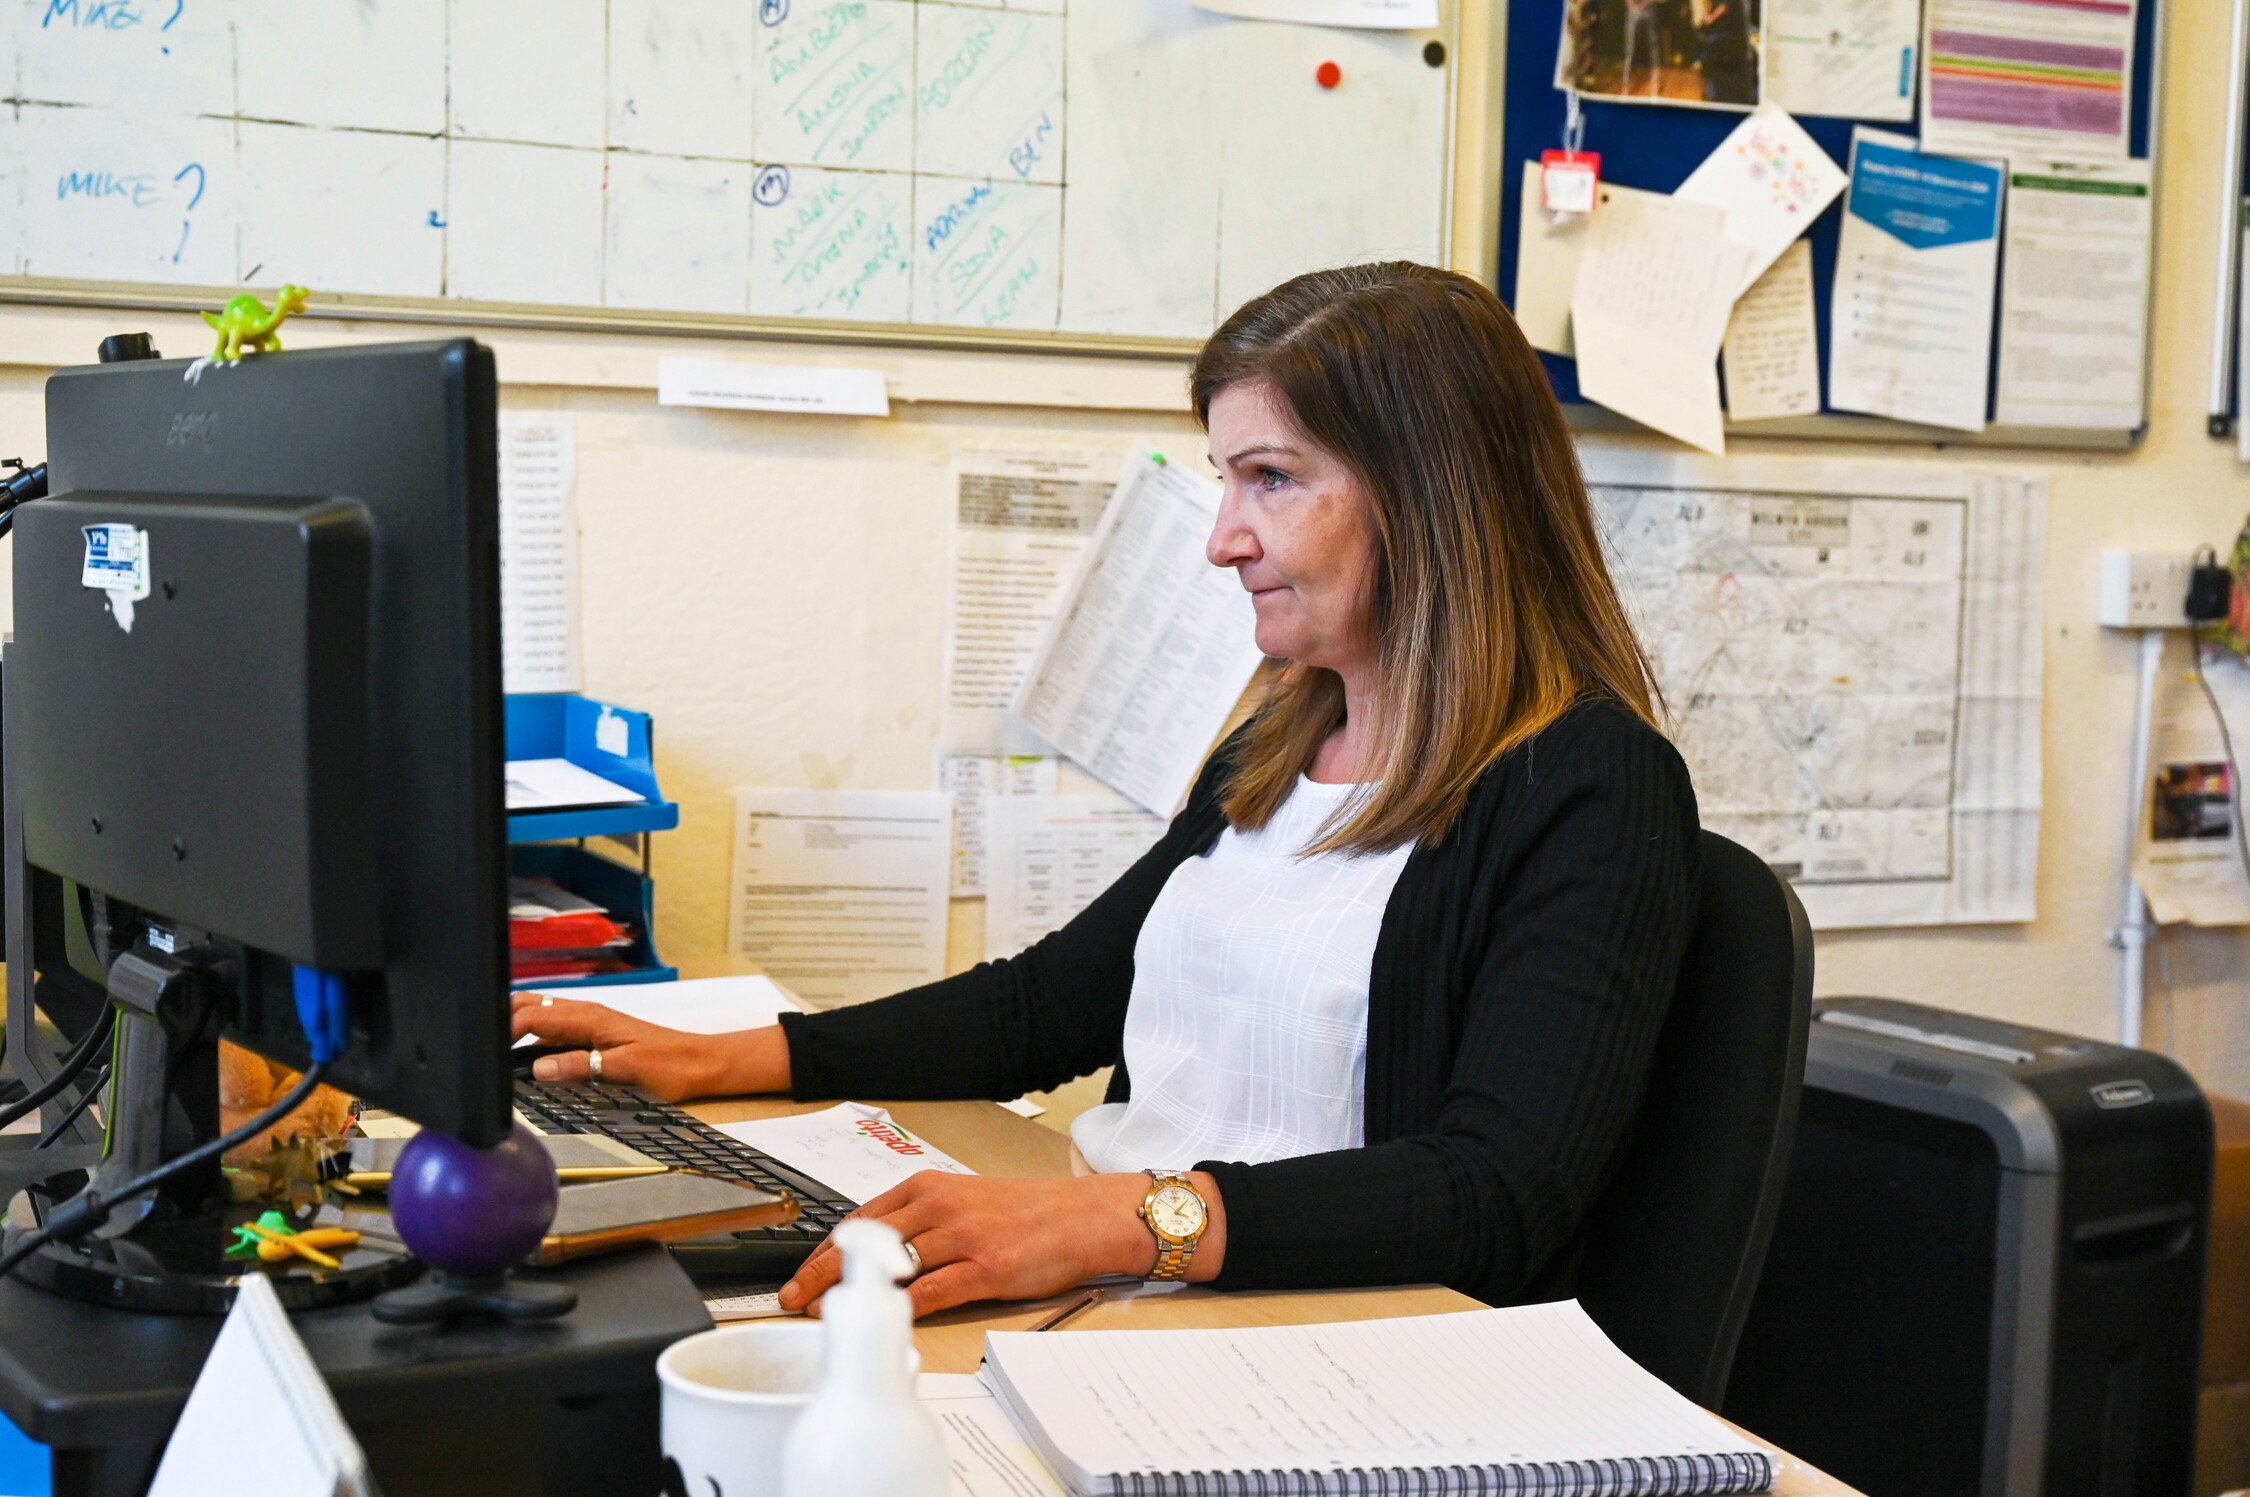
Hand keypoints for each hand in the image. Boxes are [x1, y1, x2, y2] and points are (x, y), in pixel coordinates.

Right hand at [509, 993, 765, 1101]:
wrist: (700, 1063)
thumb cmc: (669, 1065)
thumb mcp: (624, 1069)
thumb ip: (580, 1066)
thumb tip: (539, 1068)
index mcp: (588, 1018)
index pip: (531, 1015)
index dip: (504, 1031)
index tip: (488, 1054)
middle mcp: (584, 1014)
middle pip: (529, 1006)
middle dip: (501, 1020)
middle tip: (484, 1050)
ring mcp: (588, 1022)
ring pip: (539, 1016)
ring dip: (516, 1028)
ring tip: (495, 1054)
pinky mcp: (593, 1034)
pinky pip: (554, 1030)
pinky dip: (533, 1039)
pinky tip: (526, 1058)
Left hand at [779, 1171, 1161, 1318]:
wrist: (1082, 1217)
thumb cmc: (1027, 1214)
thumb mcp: (965, 1201)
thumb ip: (921, 1221)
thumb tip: (875, 1252)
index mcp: (930, 1187)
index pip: (859, 1219)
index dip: (822, 1250)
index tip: (799, 1274)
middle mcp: (939, 1207)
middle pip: (862, 1242)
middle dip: (820, 1273)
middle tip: (791, 1298)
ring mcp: (962, 1237)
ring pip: (889, 1267)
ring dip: (851, 1295)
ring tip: (825, 1316)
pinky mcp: (985, 1269)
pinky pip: (929, 1292)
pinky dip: (899, 1308)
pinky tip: (879, 1322)